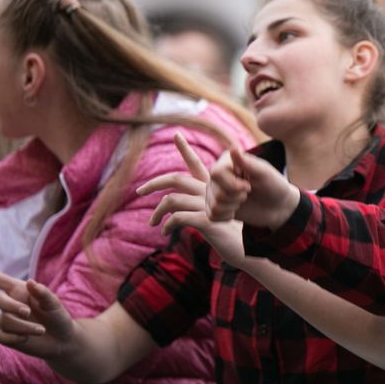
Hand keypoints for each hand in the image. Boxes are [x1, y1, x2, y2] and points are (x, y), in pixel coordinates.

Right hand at [0, 265, 75, 358]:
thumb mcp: (54, 303)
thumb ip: (43, 293)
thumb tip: (30, 282)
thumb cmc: (57, 317)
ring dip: (24, 326)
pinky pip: (0, 336)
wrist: (62, 340)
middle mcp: (10, 304)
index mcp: (20, 291)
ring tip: (41, 330)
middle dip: (10, 305)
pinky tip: (26, 339)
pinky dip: (14, 337)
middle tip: (27, 312)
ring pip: (4, 321)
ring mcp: (7, 321)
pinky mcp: (6, 336)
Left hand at [137, 133, 249, 266]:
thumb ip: (203, 207)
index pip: (197, 164)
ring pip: (171, 200)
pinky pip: (178, 217)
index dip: (186, 149)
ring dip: (158, 211)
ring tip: (152, 223)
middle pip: (176, 179)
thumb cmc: (230, 233)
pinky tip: (166, 231)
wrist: (245, 247)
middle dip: (154, 183)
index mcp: (212, 188)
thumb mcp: (217, 216)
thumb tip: (181, 207)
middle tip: (139, 191)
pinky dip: (168, 224)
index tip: (177, 135)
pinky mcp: (206, 220)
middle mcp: (209, 193)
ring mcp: (207, 205)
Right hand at [206, 146, 298, 229]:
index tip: (249, 186)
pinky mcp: (215, 207)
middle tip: (248, 193)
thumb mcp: (264, 173)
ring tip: (243, 200)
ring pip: (214, 205)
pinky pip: (212, 216)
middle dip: (236, 197)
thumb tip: (233, 148)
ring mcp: (214, 191)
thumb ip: (247, 163)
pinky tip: (237, 211)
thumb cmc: (274, 185)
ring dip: (233, 207)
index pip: (216, 173)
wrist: (278, 206)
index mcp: (228, 162)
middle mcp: (217, 175)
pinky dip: (227, 217)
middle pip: (215, 191)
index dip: (232, 184)